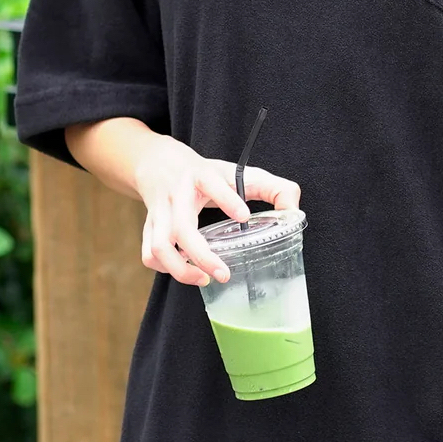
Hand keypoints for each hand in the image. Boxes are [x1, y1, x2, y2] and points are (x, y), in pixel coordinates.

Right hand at [134, 139, 300, 287]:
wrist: (159, 162)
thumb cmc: (206, 173)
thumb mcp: (240, 172)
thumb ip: (274, 188)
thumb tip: (293, 211)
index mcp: (202, 176)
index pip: (212, 184)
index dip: (228, 200)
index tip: (244, 216)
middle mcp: (177, 194)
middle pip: (181, 226)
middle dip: (200, 255)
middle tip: (224, 273)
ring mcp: (159, 212)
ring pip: (158, 245)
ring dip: (179, 269)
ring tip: (203, 279)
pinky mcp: (149, 226)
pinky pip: (149, 253)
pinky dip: (164, 268)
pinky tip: (185, 271)